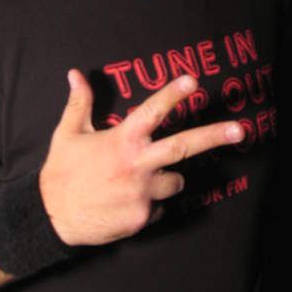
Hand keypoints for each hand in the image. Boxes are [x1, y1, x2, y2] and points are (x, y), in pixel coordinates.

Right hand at [39, 70, 244, 245]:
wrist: (50, 217)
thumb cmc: (60, 172)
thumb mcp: (67, 133)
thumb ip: (79, 103)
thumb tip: (75, 73)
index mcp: (122, 140)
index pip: (152, 112)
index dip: (172, 94)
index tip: (193, 80)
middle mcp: (137, 165)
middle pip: (184, 147)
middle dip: (215, 136)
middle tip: (241, 129)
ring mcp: (142, 193)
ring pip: (174, 181)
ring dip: (166, 178)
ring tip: (137, 180)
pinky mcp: (142, 217)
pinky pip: (158, 206)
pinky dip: (150, 203)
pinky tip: (125, 201)